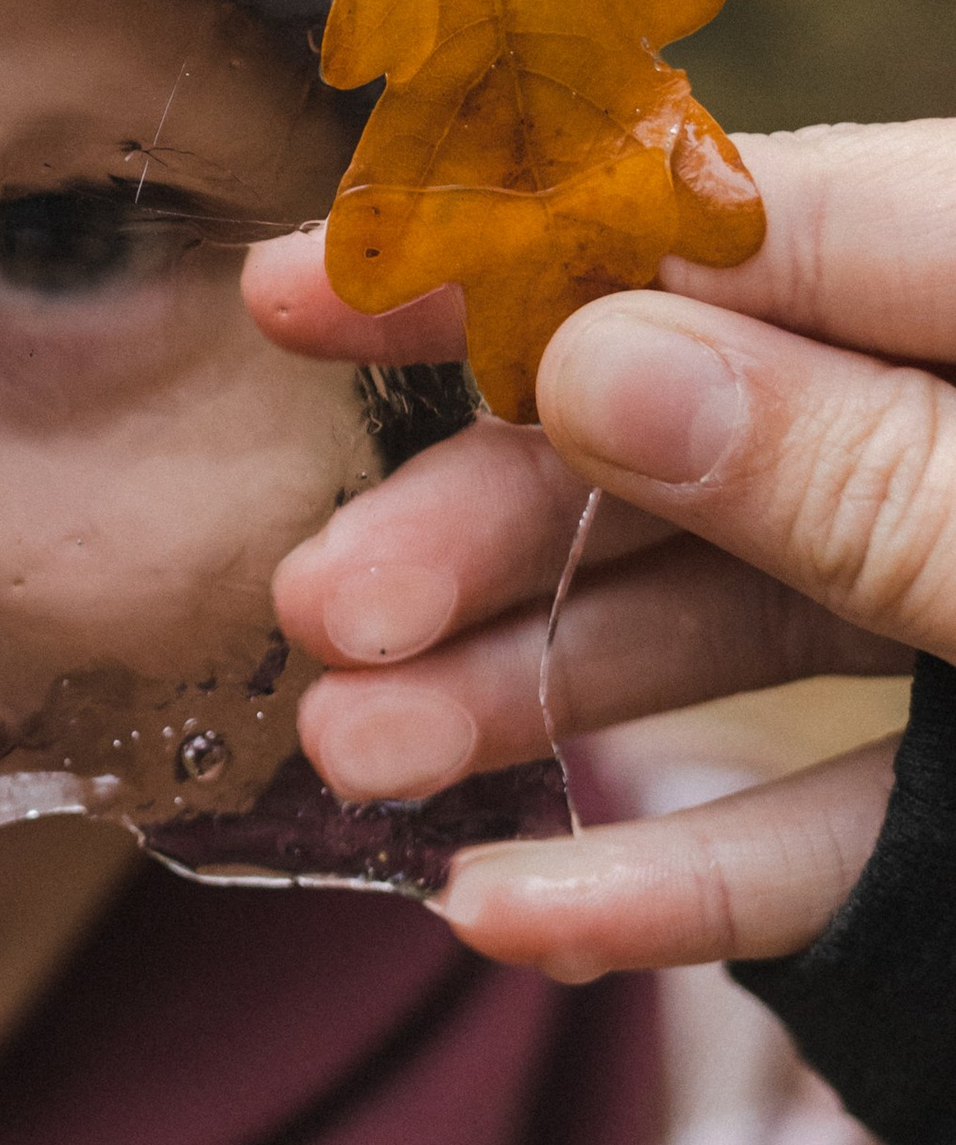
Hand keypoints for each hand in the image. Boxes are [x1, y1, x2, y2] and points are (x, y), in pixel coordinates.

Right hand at [241, 123, 955, 980]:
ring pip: (730, 624)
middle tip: (320, 611)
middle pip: (692, 437)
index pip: (723, 232)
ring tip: (359, 762)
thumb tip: (586, 361)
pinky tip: (512, 912)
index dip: (492, 262)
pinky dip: (679, 868)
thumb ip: (855, 466)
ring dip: (534, 695)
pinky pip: (827, 812)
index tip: (289, 296)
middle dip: (484, 526)